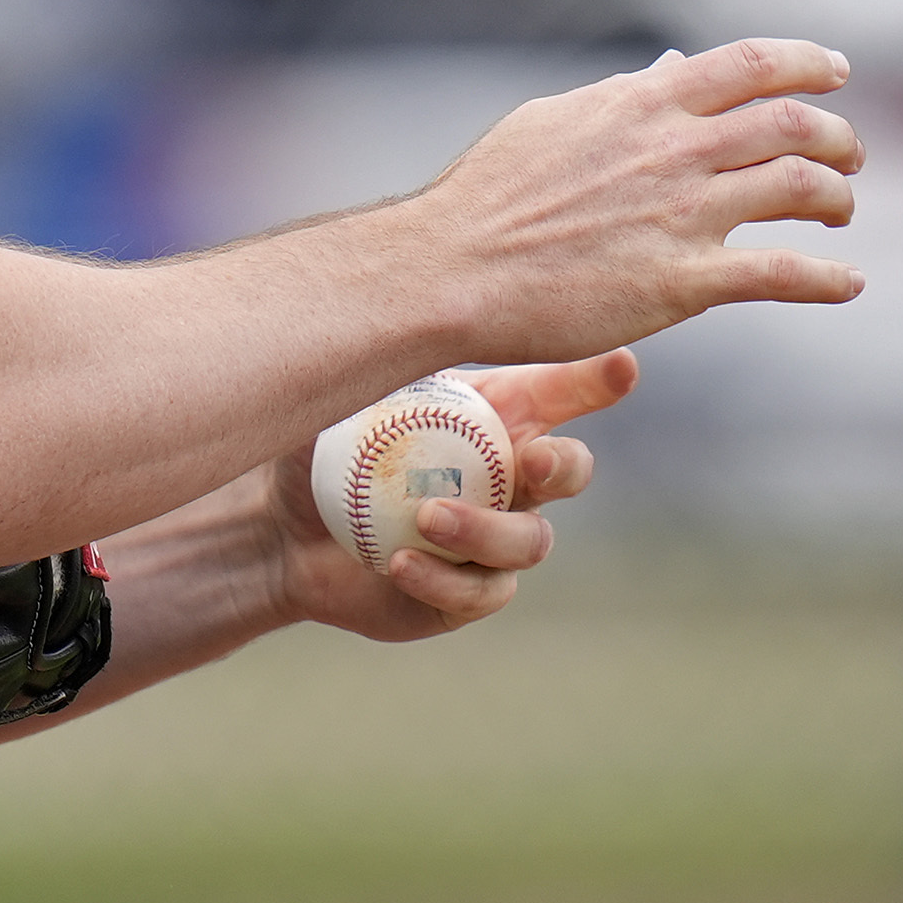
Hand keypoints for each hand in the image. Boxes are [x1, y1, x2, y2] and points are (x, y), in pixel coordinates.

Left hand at [266, 351, 639, 642]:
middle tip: (532, 460)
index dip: (597, 380)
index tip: (621, 367)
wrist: (281, 532)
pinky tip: (400, 562)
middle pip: (570, 471)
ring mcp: (495, 540)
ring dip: (485, 529)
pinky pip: (477, 591)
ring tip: (429, 518)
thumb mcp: (343, 395)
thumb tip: (389, 308)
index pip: (560, 391)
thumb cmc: (322, 448)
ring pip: (528, 541)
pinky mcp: (468, 594)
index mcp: (496, 415)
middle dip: (565, 465)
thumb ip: (378, 359)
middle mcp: (510, 477)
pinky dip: (441, 577)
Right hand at [408, 39, 862, 364]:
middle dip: (837, 137)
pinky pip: (779, 273)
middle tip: (849, 156)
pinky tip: (848, 283)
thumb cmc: (488, 197)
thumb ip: (619, 99)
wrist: (452, 269)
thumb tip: (664, 74)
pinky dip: (827, 277)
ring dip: (836, 198)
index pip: (751, 65)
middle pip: (793, 124)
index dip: (807, 64)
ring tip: (840, 212)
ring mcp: (682, 215)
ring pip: (800, 188)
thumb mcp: (553, 122)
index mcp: (643, 105)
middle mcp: (674, 150)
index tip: (836, 73)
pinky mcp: (681, 282)